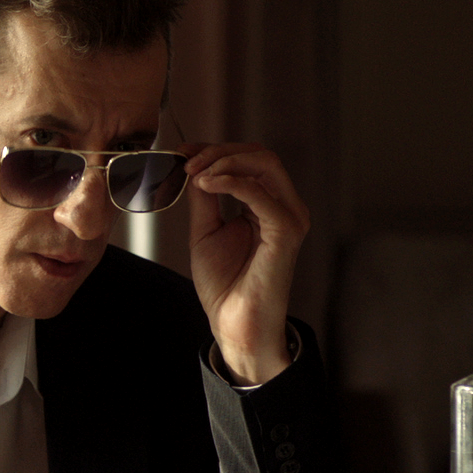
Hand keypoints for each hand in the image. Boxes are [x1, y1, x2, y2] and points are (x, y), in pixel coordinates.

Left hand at [180, 142, 309, 384]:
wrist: (233, 322)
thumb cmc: (224, 283)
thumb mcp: (205, 229)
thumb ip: (204, 197)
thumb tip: (196, 167)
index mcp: (267, 205)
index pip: (249, 160)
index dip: (215, 150)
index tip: (183, 152)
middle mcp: (284, 207)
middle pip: (260, 155)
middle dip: (219, 151)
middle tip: (187, 161)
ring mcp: (289, 218)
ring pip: (265, 164)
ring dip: (224, 161)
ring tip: (195, 173)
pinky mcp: (286, 232)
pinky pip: (261, 193)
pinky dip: (231, 181)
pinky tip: (207, 184)